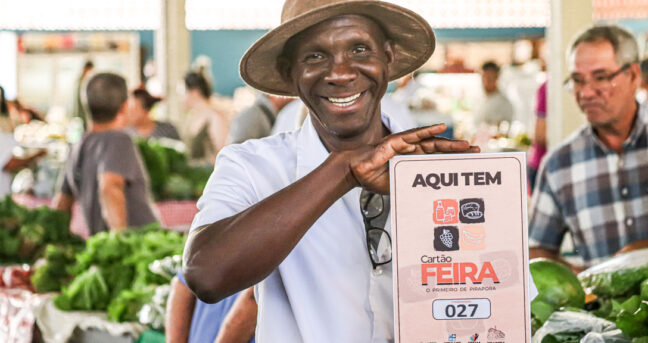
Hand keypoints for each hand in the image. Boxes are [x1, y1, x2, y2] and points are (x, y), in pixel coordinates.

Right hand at [343, 124, 478, 193]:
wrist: (356, 171)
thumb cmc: (375, 178)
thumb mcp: (399, 185)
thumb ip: (413, 186)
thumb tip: (432, 199)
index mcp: (415, 163)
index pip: (439, 161)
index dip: (455, 160)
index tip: (472, 163)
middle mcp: (413, 152)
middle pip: (441, 150)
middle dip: (459, 151)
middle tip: (478, 152)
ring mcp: (406, 145)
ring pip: (432, 142)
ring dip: (450, 142)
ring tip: (466, 144)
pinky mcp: (397, 141)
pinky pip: (415, 134)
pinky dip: (428, 130)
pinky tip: (441, 128)